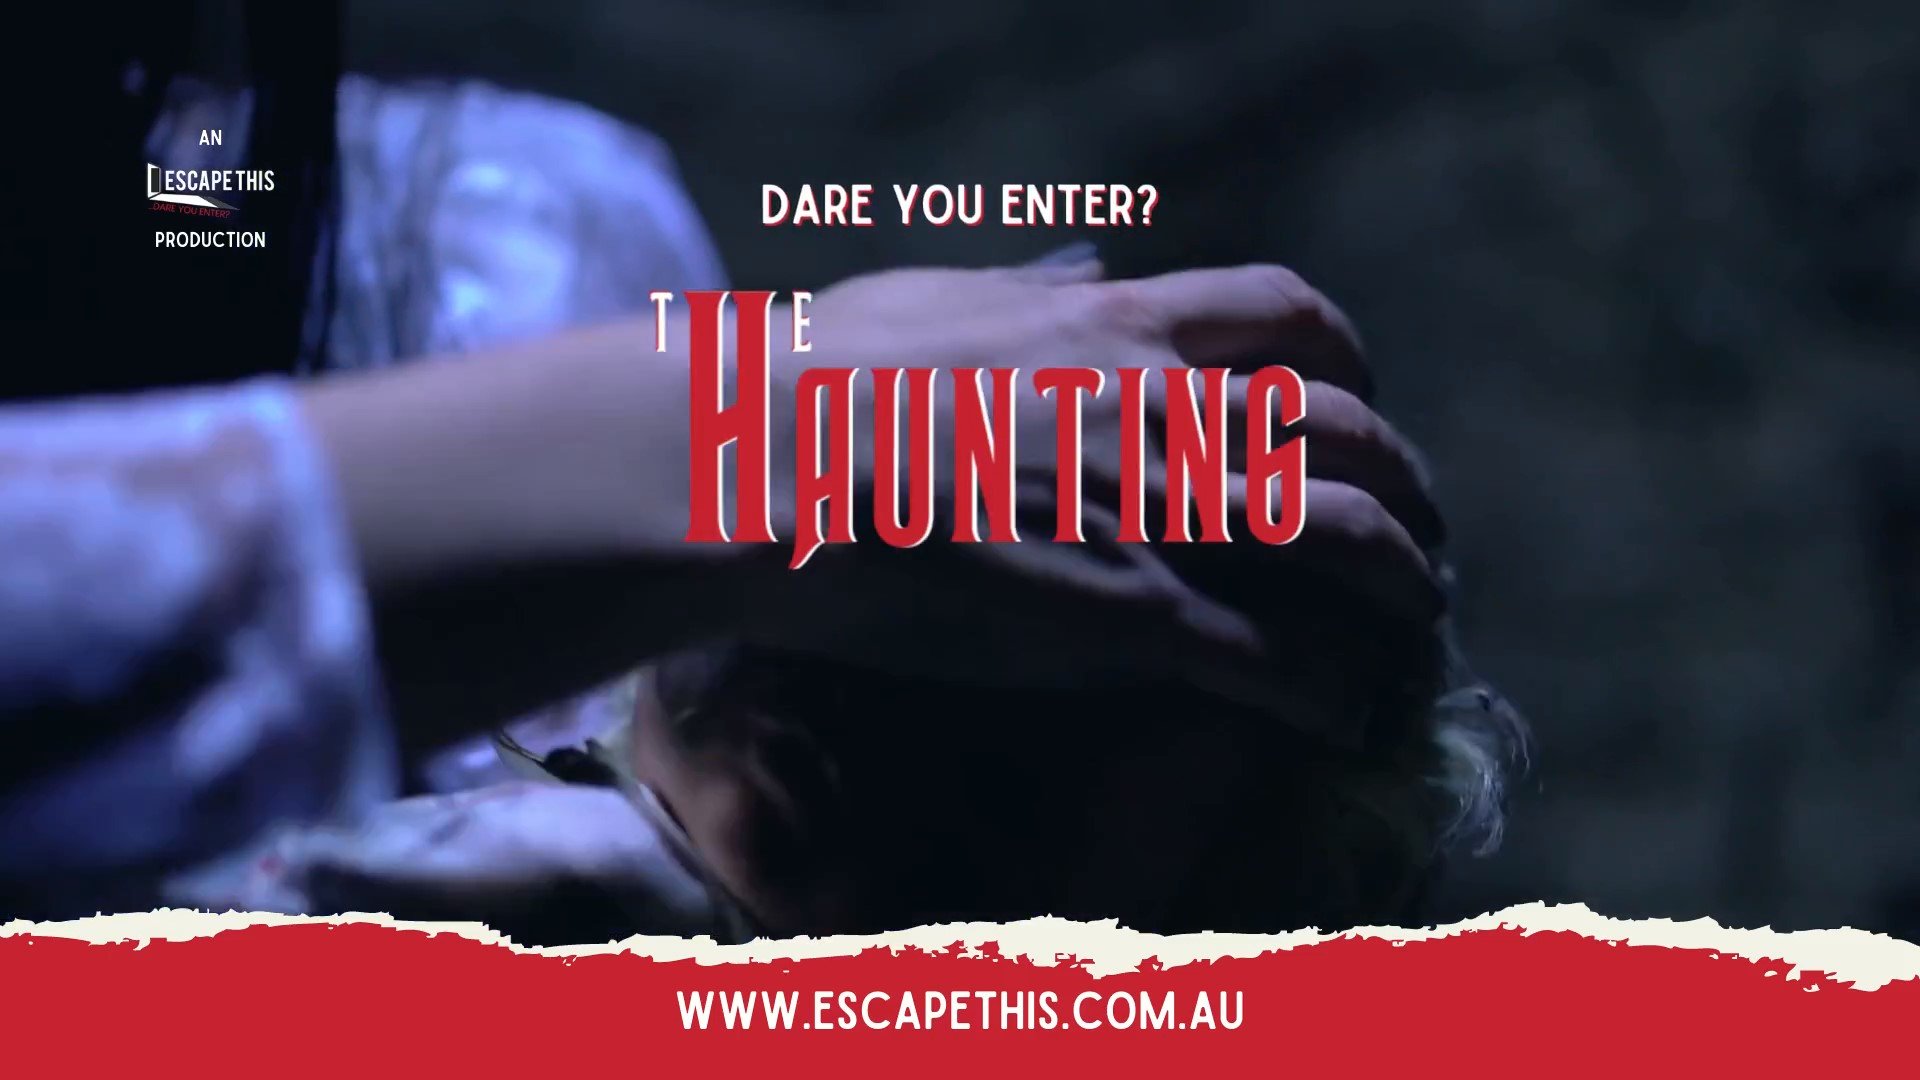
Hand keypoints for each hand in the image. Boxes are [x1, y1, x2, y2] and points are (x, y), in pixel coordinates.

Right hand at [748, 261, 1444, 730]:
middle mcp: (1171, 408)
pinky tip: (1342, 720)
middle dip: (1406, 483)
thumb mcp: (939, 299)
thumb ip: (1027, 299)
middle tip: (1417, 530)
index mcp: (1122, 329)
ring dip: (1403, 587)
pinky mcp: (1137, 616)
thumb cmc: (821, 375)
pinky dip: (1324, 694)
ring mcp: (1164, 512)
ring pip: (1349, 543)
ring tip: (1419, 626)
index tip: (1356, 395)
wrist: (770, 460)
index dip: (1346, 359)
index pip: (1287, 318)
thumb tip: (1069, 288)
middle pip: (1351, 431)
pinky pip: (1272, 662)